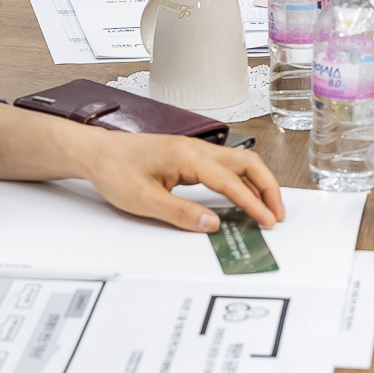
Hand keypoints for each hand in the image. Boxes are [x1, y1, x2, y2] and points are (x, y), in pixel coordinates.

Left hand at [77, 131, 285, 233]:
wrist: (96, 152)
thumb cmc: (115, 170)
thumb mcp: (145, 200)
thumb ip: (181, 213)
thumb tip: (212, 223)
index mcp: (188, 156)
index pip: (231, 181)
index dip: (253, 202)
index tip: (267, 220)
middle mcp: (196, 149)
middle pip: (247, 163)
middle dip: (268, 187)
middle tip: (276, 214)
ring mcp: (195, 150)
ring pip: (239, 162)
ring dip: (257, 182)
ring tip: (266, 207)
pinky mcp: (190, 155)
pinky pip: (226, 165)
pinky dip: (242, 180)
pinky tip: (243, 195)